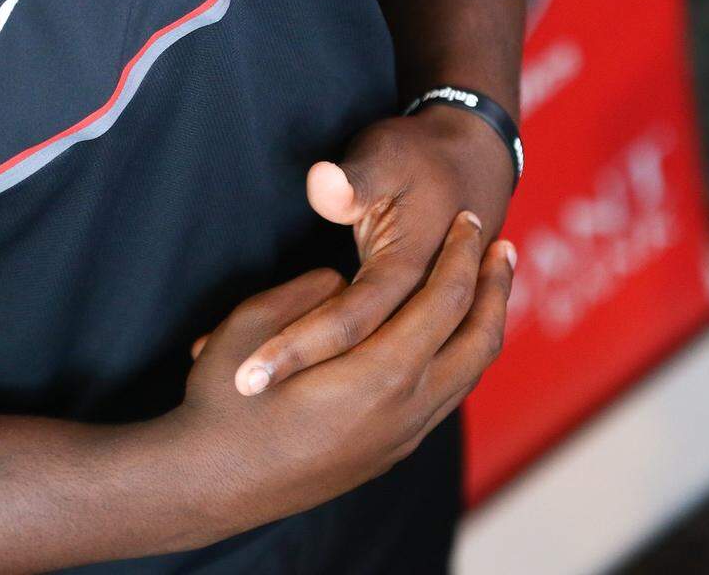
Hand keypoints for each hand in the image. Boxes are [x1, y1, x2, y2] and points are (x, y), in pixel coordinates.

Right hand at [168, 214, 513, 540]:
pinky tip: (444, 341)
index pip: (447, 301)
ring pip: (467, 377)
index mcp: (381, 374)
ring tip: (484, 291)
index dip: (462, 254)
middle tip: (502, 251)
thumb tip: (345, 283)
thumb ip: (312, 291)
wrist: (206, 486)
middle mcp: (407, 411)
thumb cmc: (226, 401)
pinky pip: (444, 400)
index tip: (469, 221)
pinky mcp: (388, 454)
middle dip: (496, 290)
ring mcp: (402, 439)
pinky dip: (458, 361)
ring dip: (481, 327)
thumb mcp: (255, 323)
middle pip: (479, 341)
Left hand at [229, 105, 515, 395]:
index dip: (301, 345)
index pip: (351, 319)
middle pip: (358, 356)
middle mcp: (420, 305)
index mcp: (411, 268)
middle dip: (299, 375)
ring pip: (371, 365)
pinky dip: (337, 367)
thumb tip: (324, 185)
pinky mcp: (416, 321)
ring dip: (316, 380)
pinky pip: (379, 354)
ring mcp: (424, 318)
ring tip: (250, 394)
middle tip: (236, 391)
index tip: (250, 373)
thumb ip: (354, 180)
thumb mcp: (387, 156)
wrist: (474, 163)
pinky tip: (291, 380)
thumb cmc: (420, 157)